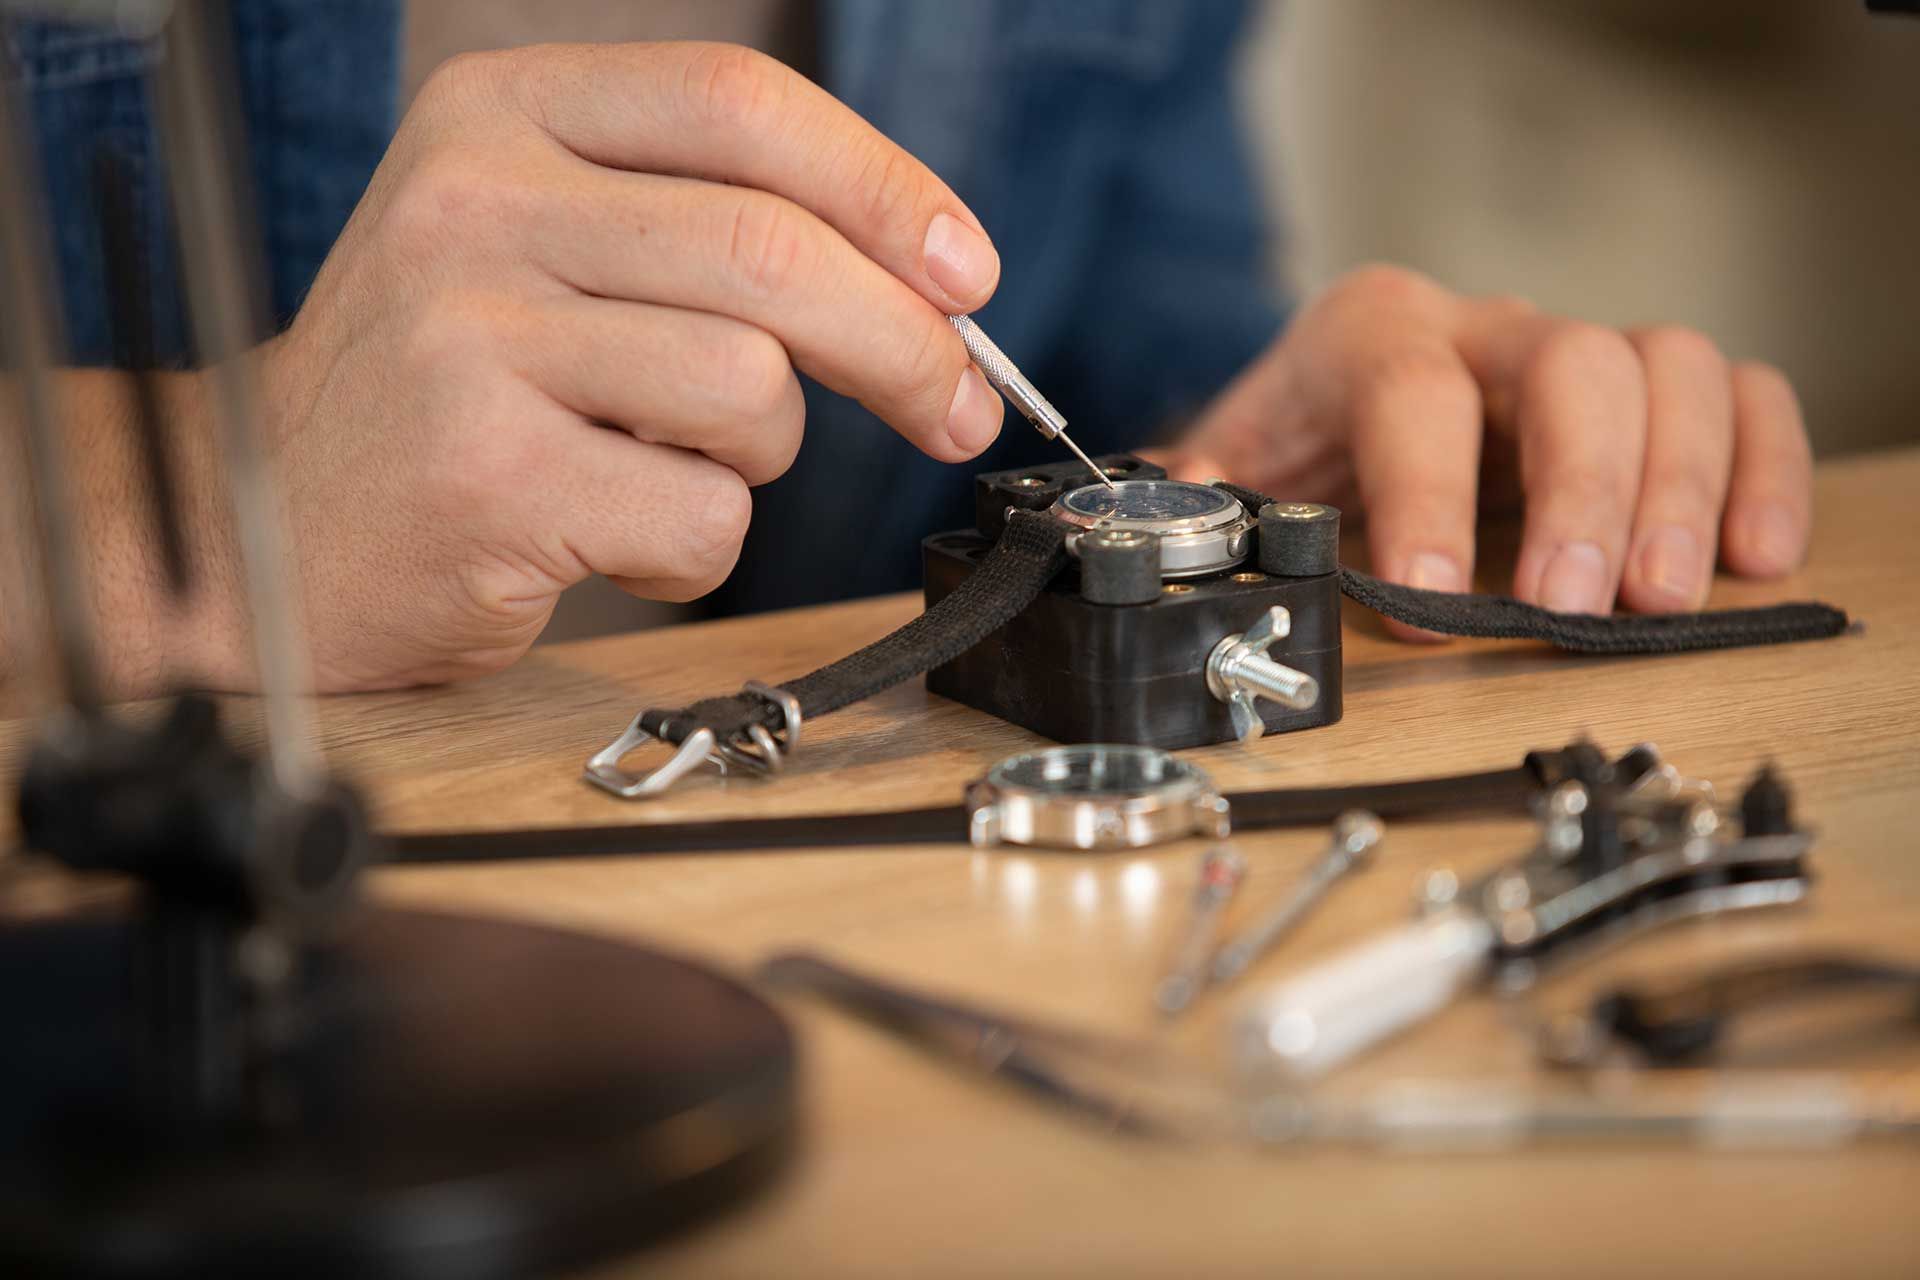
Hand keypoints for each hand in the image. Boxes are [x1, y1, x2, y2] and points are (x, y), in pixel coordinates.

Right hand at [247, 43, 1002, 689]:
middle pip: (772, 250)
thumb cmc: (450, 394)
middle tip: (957, 408)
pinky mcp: (486, 471)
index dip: (885, 188)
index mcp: (503, 116)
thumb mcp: (545, 251)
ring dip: (757, 455)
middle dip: (905, 344)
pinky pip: (702, 510)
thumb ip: (700, 232)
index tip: (967, 275)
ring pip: (749, 387)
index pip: (740, 106)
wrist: (272, 523)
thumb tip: (928, 289)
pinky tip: (613, 534)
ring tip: (666, 466)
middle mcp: (474, 201)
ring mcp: (468, 332)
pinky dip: (697, 545)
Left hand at [1166, 265, 1811, 631]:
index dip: (1426, 495)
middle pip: (1571, 365)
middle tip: (1579, 604)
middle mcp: (1484, 327)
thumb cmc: (1299, 443)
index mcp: (1371, 334)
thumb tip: (1160, 564)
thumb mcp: (1234, 469)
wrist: (1345, 400)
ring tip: (1664, 596)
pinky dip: (1762, 468)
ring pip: (1668, 369)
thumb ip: (1204, 508)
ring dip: (1681, 486)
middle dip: (1583, 489)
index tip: (1428, 602)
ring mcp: (1577, 350)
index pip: (1410, 394)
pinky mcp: (1649, 390)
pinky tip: (1755, 556)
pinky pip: (1738, 395)